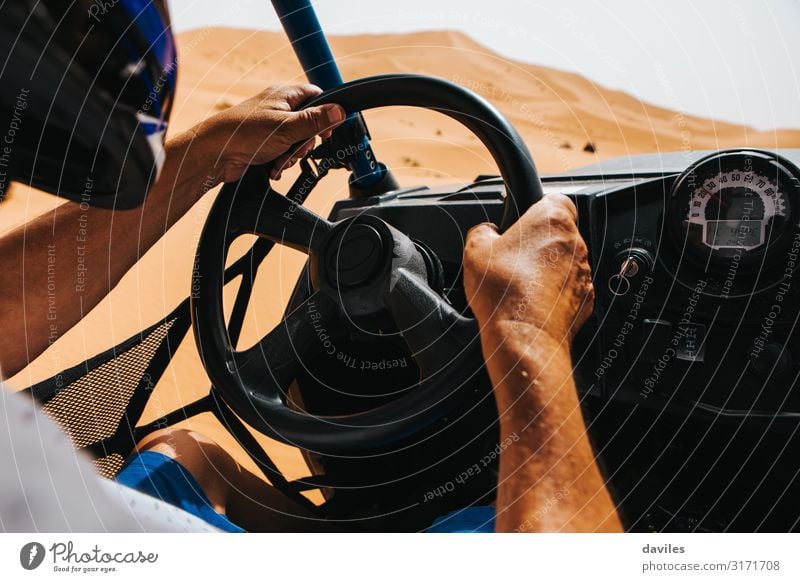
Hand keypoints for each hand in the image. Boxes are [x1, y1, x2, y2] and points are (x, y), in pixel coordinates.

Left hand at [198, 84, 344, 182]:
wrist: (213, 154)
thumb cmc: (243, 133)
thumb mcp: (286, 127)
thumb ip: (315, 120)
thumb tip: (339, 111)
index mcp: (284, 96)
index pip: (316, 96)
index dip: (326, 113)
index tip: (327, 130)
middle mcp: (277, 109)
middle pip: (309, 124)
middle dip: (306, 142)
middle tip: (297, 149)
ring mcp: (270, 127)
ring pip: (296, 142)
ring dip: (293, 156)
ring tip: (280, 160)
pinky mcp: (263, 145)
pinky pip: (283, 154)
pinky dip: (281, 162)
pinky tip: (273, 167)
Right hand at [463, 194, 593, 342]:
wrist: (523, 337)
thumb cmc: (504, 292)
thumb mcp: (474, 249)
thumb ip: (482, 230)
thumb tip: (486, 231)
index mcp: (552, 220)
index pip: (554, 198)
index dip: (535, 207)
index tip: (521, 220)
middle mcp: (575, 243)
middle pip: (559, 232)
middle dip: (538, 241)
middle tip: (512, 256)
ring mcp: (583, 273)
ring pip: (565, 261)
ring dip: (546, 268)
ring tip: (518, 283)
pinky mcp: (585, 300)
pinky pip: (568, 288)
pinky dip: (553, 293)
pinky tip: (530, 302)